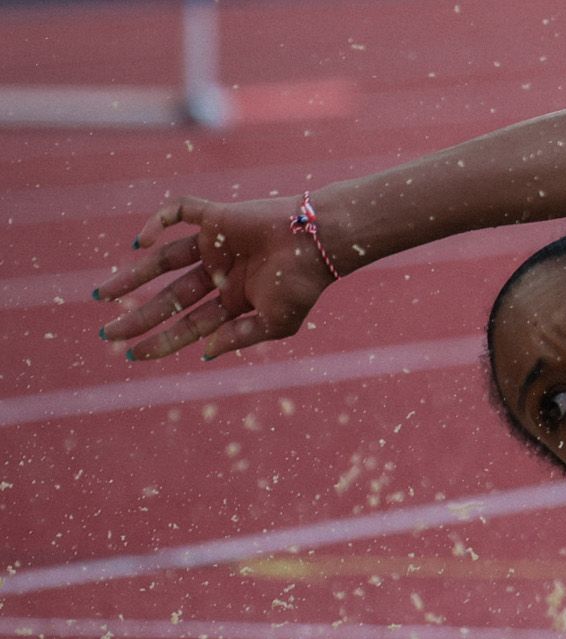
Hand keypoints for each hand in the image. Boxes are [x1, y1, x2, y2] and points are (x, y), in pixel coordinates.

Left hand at [93, 195, 336, 362]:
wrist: (319, 242)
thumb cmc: (302, 285)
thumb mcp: (274, 324)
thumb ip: (238, 337)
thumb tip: (202, 352)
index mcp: (235, 302)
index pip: (191, 324)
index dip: (163, 340)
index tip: (133, 354)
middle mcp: (220, 275)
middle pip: (171, 298)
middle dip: (140, 317)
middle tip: (107, 334)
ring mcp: (215, 245)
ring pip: (163, 261)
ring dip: (132, 277)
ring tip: (103, 295)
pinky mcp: (215, 217)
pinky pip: (178, 213)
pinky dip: (156, 222)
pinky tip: (139, 243)